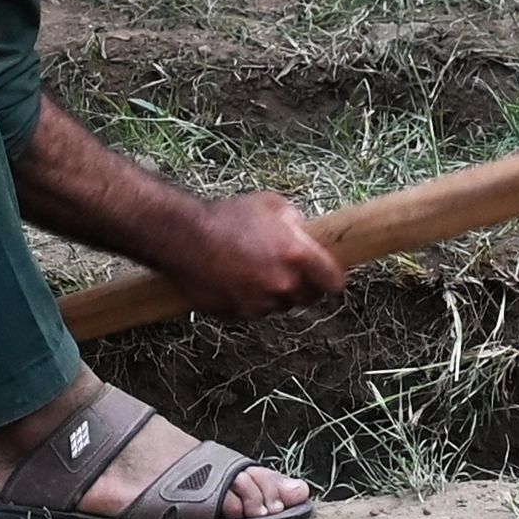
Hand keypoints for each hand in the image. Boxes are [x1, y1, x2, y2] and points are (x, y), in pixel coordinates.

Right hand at [159, 190, 346, 319]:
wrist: (184, 237)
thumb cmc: (226, 216)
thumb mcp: (270, 204)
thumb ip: (295, 220)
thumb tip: (303, 232)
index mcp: (297, 255)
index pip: (334, 282)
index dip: (332, 278)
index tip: (327, 275)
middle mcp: (283, 284)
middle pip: (309, 297)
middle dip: (303, 284)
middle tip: (287, 268)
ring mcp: (261, 302)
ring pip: (281, 305)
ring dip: (276, 293)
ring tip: (256, 271)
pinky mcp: (240, 314)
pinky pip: (257, 311)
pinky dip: (252, 300)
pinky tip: (238, 280)